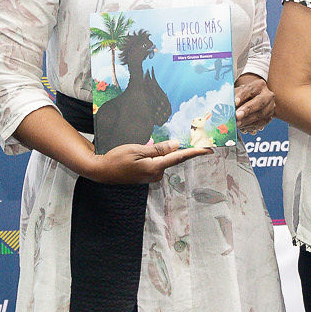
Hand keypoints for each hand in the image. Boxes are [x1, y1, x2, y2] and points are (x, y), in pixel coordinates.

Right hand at [84, 141, 208, 183]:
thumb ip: (158, 149)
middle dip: (176, 147)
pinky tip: (147, 150)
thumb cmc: (116, 159)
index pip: (179, 157)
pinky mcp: (147, 175)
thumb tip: (176, 145)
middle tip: (181, 135)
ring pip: (164, 159)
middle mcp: (156, 174)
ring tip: (149, 143)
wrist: (102, 171)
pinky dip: (157, 154)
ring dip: (163, 150)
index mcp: (154, 168)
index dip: (195, 152)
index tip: (208, 149)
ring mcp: (152, 176)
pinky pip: (157, 162)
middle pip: (172, 157)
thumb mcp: (137, 149)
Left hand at [233, 72, 275, 131]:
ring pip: (261, 114)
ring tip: (236, 124)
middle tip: (237, 116)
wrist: (250, 101)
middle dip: (248, 109)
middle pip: (260, 102)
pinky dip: (250, 125)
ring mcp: (270, 107)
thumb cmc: (241, 96)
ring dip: (247, 120)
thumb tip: (227, 105)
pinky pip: (261, 123)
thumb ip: (231, 98)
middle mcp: (268, 95)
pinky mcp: (269, 118)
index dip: (242, 96)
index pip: (250, 89)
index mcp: (259, 85)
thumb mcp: (236, 93)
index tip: (234, 102)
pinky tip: (241, 126)